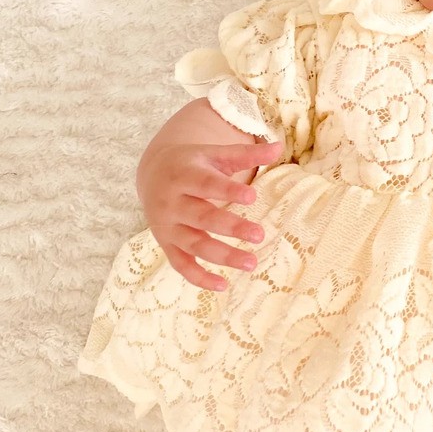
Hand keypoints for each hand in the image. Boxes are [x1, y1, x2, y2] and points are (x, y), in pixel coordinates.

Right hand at [138, 138, 282, 290]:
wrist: (153, 174)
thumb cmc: (194, 164)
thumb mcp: (215, 154)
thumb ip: (245, 153)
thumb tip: (279, 146)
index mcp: (183, 175)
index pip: (206, 184)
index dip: (228, 191)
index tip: (253, 196)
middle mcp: (171, 202)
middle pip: (202, 217)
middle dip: (231, 227)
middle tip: (260, 235)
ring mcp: (167, 226)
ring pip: (194, 244)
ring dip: (222, 256)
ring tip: (252, 263)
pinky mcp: (166, 244)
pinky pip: (181, 265)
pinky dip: (199, 277)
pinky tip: (223, 285)